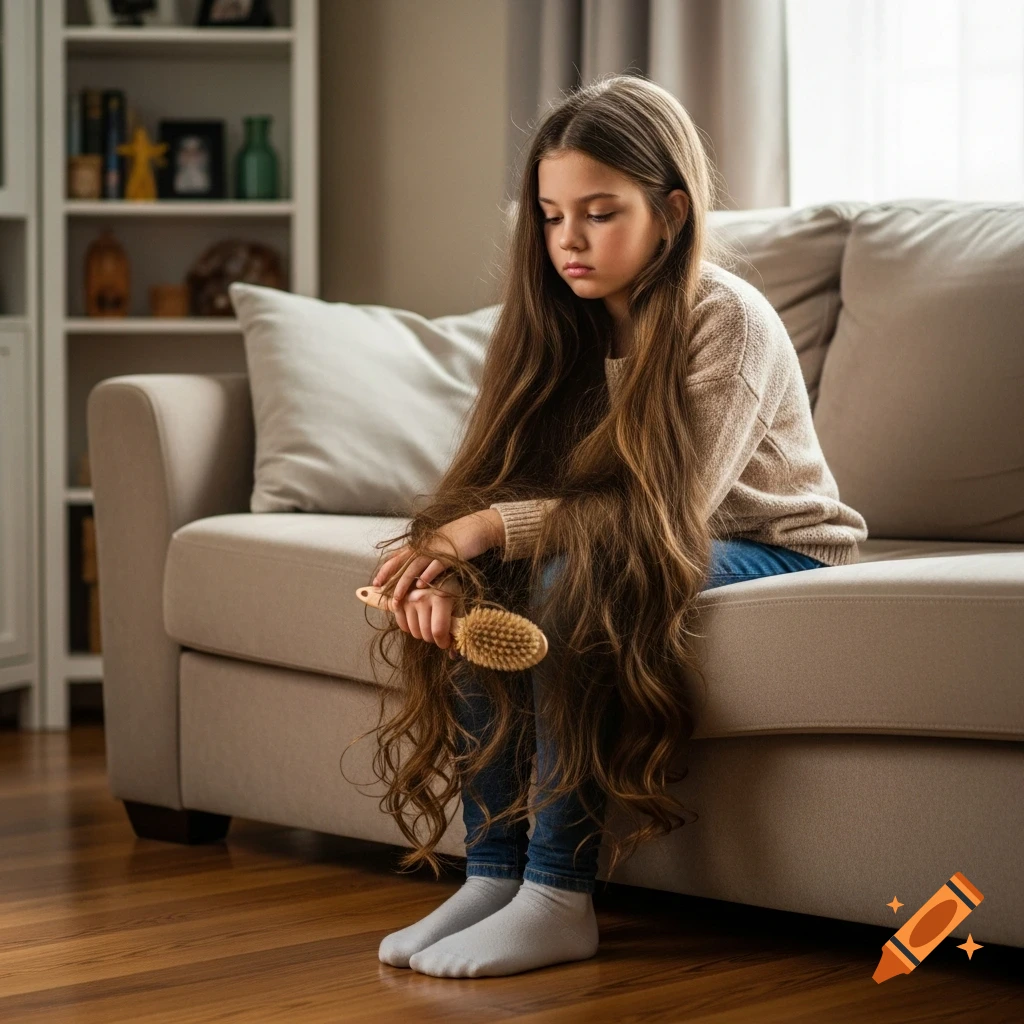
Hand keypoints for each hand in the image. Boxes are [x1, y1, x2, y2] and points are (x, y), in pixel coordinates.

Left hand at [371, 510, 501, 601]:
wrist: (480, 527)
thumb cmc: (461, 538)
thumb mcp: (440, 546)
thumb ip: (429, 557)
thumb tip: (421, 572)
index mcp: (422, 544)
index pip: (399, 556)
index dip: (386, 568)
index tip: (376, 581)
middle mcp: (425, 546)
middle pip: (402, 562)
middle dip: (389, 577)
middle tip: (379, 592)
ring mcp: (436, 550)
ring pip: (414, 567)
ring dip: (404, 583)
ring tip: (397, 598)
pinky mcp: (450, 554)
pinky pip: (436, 566)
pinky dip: (428, 575)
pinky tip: (421, 586)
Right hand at [390, 574, 463, 658]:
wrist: (432, 568)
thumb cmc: (449, 588)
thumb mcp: (458, 603)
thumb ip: (457, 628)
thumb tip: (454, 655)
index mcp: (441, 599)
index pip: (438, 631)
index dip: (443, 642)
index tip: (446, 642)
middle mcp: (422, 599)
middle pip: (425, 634)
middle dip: (434, 638)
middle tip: (439, 632)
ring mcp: (409, 600)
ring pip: (414, 632)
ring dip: (422, 633)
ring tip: (430, 624)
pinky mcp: (399, 600)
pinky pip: (402, 625)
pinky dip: (410, 628)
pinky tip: (418, 621)